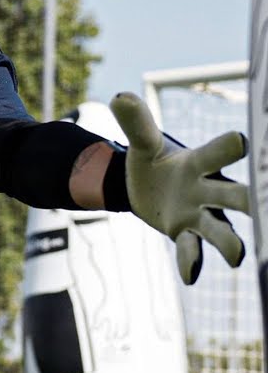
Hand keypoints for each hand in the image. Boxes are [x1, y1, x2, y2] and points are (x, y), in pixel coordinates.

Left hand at [110, 91, 249, 284]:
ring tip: (238, 255)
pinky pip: (190, 249)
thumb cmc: (154, 160)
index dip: (230, 148)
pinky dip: (190, 260)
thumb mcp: (143, 143)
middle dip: (252, 199)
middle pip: (235, 195)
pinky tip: (189, 275)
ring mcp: (200, 214)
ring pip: (221, 229)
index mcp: (200, 163)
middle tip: (264, 204)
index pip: (219, 152)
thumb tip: (119, 97)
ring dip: (230, 241)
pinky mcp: (185, 233)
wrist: (144, 186)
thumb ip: (136, 124)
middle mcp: (208, 189)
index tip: (243, 143)